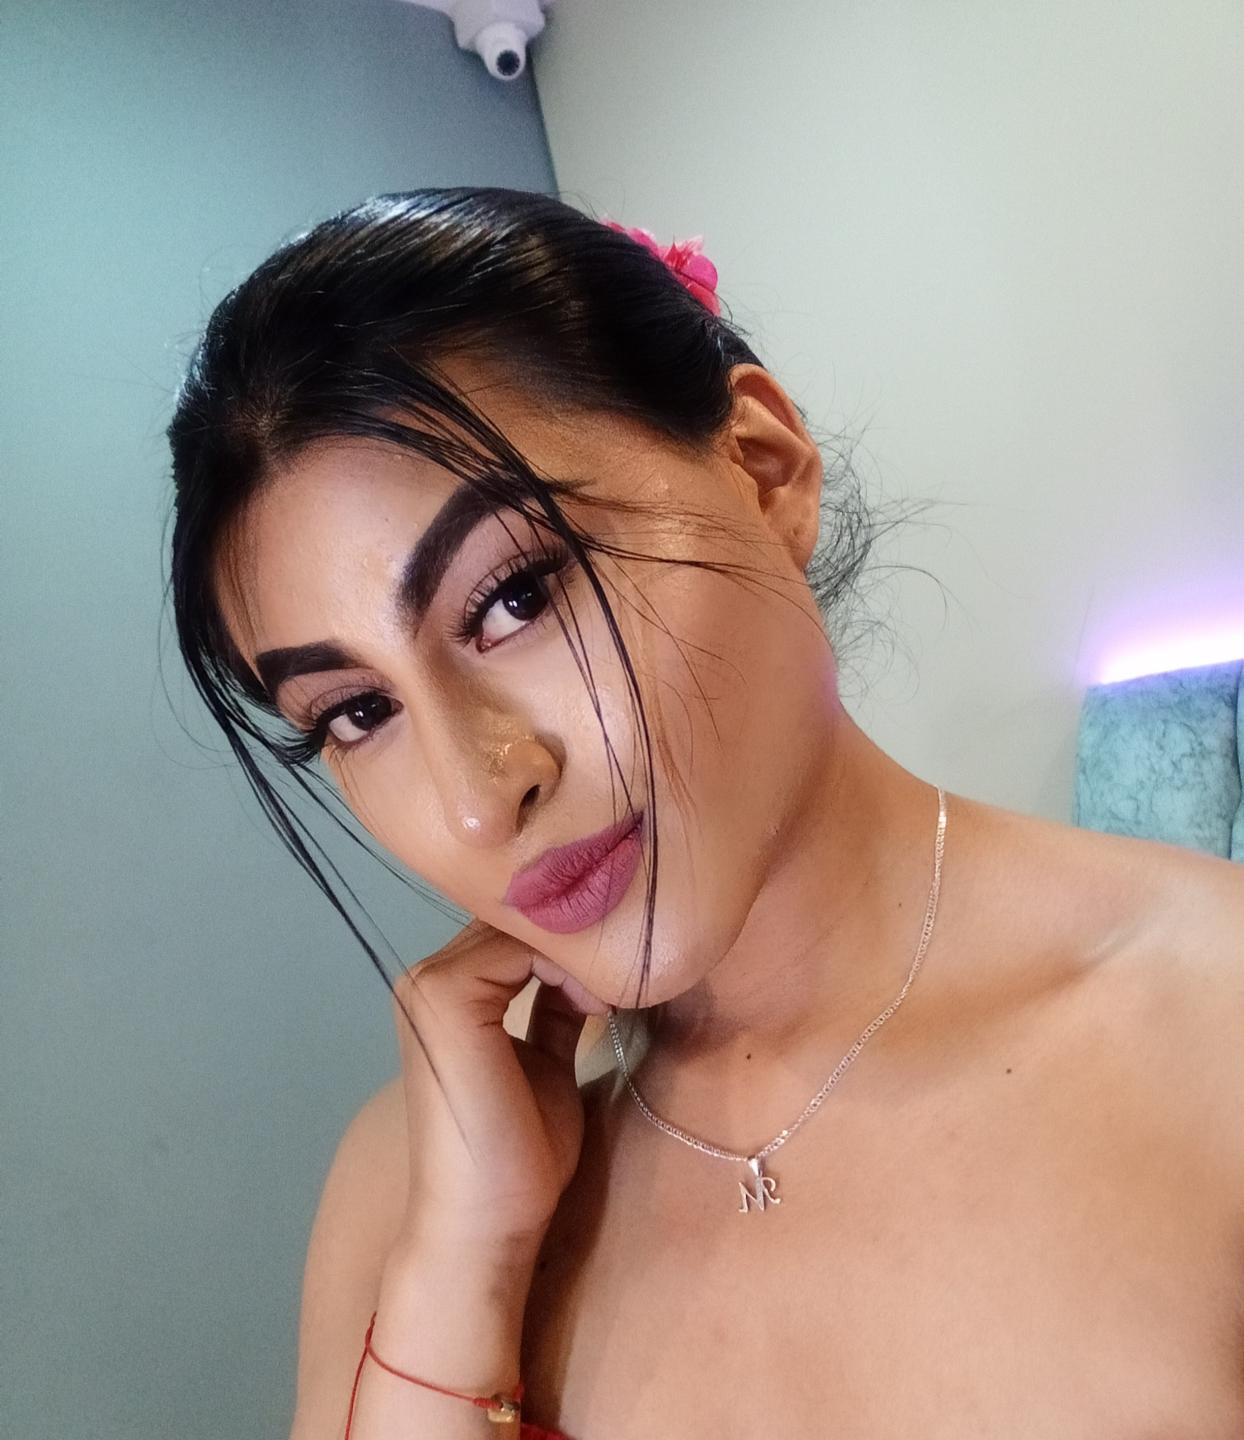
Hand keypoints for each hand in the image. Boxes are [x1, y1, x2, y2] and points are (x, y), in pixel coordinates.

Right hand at [387, 918, 605, 1259]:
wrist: (489, 1224)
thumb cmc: (519, 1156)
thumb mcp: (548, 1062)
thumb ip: (555, 1008)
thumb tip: (590, 966)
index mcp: (446, 993)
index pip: (512, 927)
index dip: (570, 934)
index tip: (624, 957)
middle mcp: (426, 979)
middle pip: (512, 920)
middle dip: (574, 934)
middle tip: (628, 961)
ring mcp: (428, 988)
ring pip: (516, 926)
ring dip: (573, 948)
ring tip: (615, 987)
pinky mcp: (445, 1001)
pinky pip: (515, 948)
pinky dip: (565, 963)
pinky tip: (598, 999)